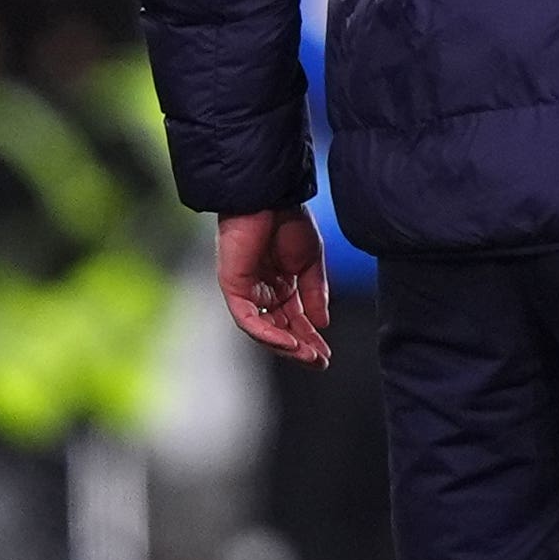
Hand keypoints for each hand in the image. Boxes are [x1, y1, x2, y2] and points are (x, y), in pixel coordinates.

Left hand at [217, 207, 332, 367]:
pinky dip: (268, 333)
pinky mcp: (233, 287)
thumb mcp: (310, 263)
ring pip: (263, 329)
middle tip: (319, 361)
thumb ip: (315, 293)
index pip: (294, 318)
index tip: (325, 353)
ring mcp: (246, 290)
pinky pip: (248, 319)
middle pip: (279, 328)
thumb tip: (322, 323)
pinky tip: (289, 342)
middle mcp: (262, 290)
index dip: (310, 337)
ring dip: (285, 345)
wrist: (269, 197)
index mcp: (281, 283)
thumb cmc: (288, 220)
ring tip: (307, 356)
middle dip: (299, 346)